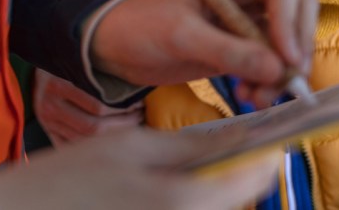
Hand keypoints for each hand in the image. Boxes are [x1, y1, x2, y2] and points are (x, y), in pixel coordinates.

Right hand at [0, 127, 280, 209]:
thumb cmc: (70, 177)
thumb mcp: (131, 145)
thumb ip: (191, 145)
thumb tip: (240, 138)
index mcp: (185, 200)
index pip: (254, 179)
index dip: (266, 155)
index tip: (268, 136)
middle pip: (235, 202)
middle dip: (236, 176)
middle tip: (222, 148)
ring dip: (212, 190)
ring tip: (185, 168)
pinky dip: (188, 200)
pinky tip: (163, 188)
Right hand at [34, 68, 143, 145]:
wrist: (38, 60)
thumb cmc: (67, 58)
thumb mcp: (78, 58)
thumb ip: (97, 71)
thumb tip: (133, 84)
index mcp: (57, 84)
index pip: (97, 107)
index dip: (123, 109)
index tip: (139, 104)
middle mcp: (49, 106)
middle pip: (92, 127)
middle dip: (122, 125)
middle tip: (140, 117)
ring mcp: (46, 121)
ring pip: (85, 140)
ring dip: (112, 136)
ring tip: (131, 126)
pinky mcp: (47, 130)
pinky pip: (73, 146)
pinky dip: (94, 146)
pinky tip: (110, 139)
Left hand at [91, 0, 316, 103]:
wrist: (117, 46)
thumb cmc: (142, 26)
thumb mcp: (182, 36)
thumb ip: (228, 51)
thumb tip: (276, 69)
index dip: (290, 22)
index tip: (286, 59)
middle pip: (296, 13)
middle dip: (295, 49)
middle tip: (286, 81)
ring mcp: (247, 19)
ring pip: (287, 42)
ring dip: (282, 72)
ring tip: (259, 98)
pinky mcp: (242, 46)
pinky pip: (270, 62)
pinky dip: (268, 81)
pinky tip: (250, 96)